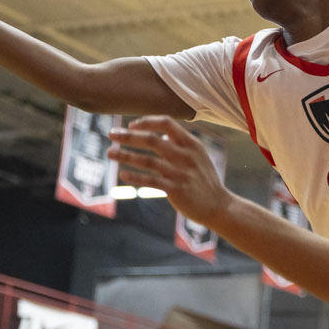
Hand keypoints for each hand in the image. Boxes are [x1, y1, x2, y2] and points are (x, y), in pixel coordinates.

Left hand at [109, 118, 230, 224]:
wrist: (219, 206)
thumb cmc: (205, 180)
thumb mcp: (199, 156)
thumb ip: (180, 144)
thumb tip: (157, 135)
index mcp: (192, 143)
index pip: (166, 123)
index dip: (147, 122)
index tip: (131, 125)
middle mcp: (185, 155)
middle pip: (151, 140)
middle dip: (128, 136)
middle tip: (111, 134)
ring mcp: (180, 173)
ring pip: (147, 160)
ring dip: (125, 155)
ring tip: (109, 153)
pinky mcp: (175, 189)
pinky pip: (150, 181)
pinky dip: (135, 177)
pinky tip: (123, 174)